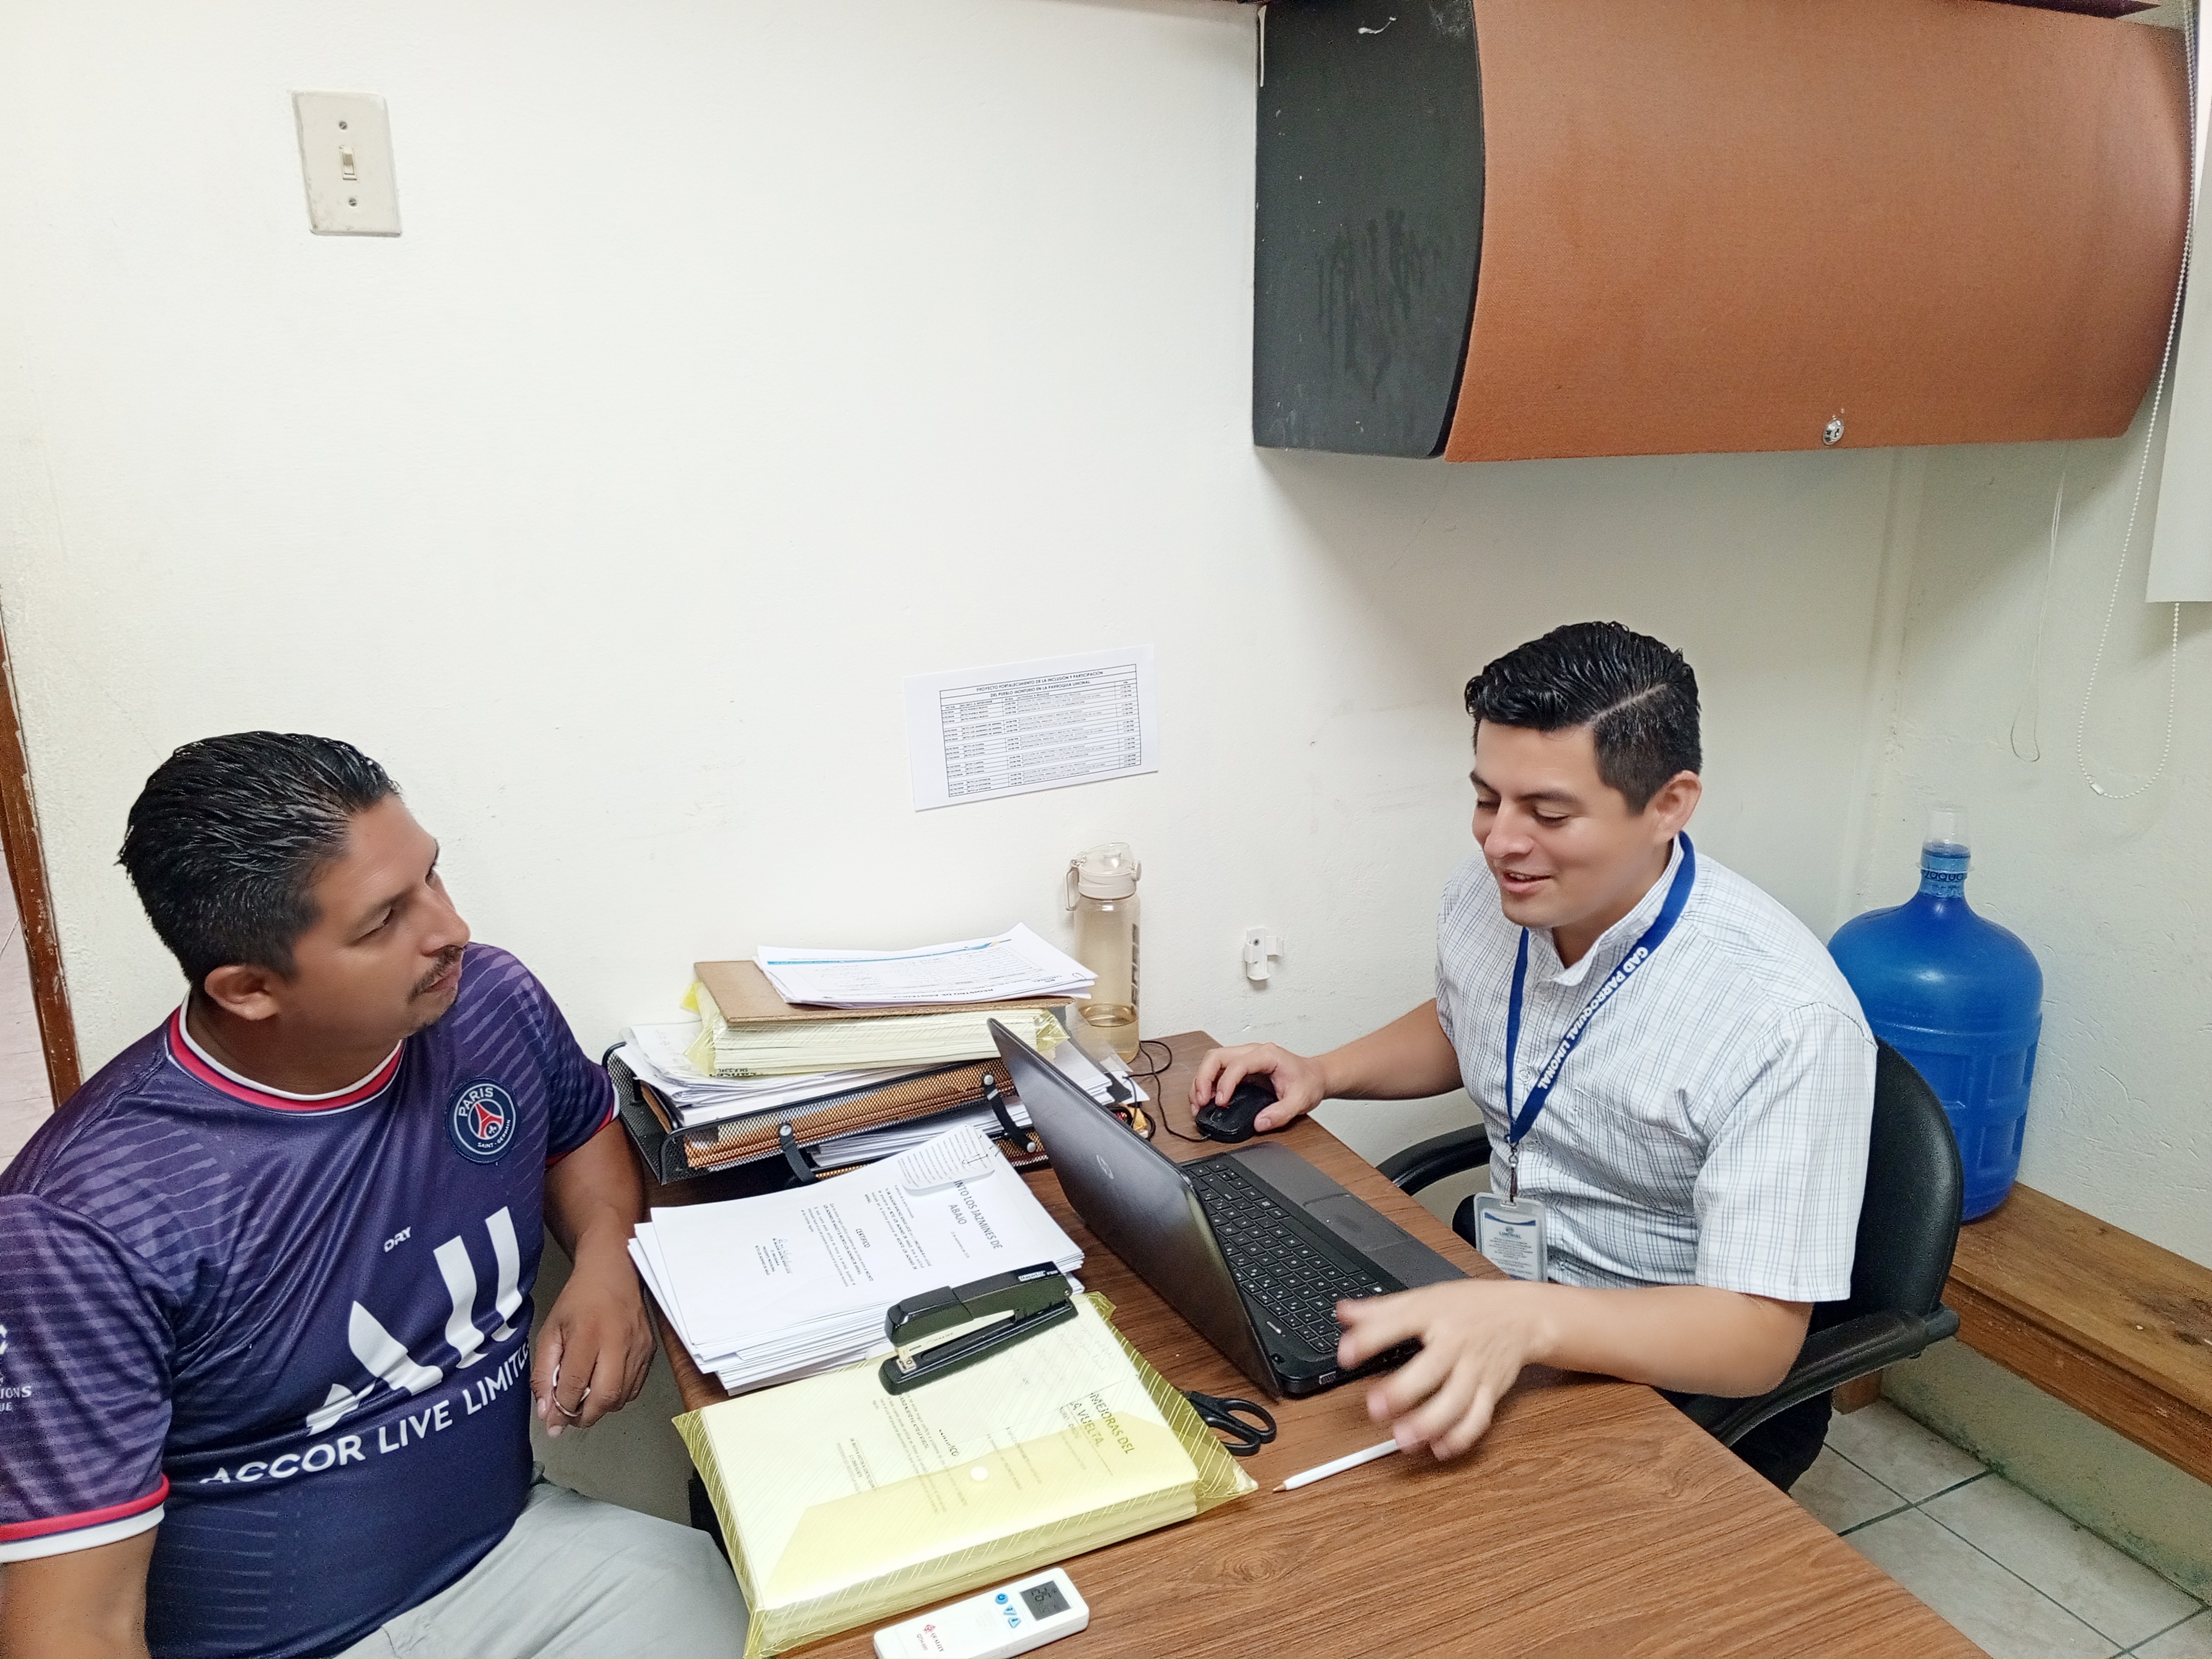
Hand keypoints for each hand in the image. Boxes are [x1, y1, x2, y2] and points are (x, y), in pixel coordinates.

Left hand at [532, 1243, 652, 1436]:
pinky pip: (635, 1389)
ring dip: (600, 1408)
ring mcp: (638, 1348)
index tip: (552, 1422)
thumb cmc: (579, 1300)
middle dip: (584, 1416)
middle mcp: (618, 1342)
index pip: (575, 1385)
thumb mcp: (550, 1331)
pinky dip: (618, 1397)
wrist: (615, 1272)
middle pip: (604, 1398)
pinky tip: (604, 1384)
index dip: (561, 1410)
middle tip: (570, 1416)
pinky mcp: (650, 1351)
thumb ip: (544, 1373)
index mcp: (588, 1334)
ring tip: (585, 1399)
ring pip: (621, 1398)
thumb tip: (547, 1413)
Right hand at [1188, 1042, 1328, 1131]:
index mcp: (1267, 1055)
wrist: (1314, 1076)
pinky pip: (1217, 1070)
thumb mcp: (1300, 1100)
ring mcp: (1244, 1058)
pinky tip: (1205, 1100)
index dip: (1225, 1083)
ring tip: (1199, 1103)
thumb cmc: (1308, 1082)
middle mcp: (1252, 1052)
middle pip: (1216, 1056)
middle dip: (1204, 1078)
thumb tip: (1259, 1123)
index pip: (1237, 1064)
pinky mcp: (1240, 1067)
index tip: (1220, 1102)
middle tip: (1201, 1101)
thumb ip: (1281, 1113)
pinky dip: (1207, 1084)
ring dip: (1201, 1081)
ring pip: (1212, 1061)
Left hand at [1336, 1279, 1552, 1459]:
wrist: (1522, 1315)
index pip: (1399, 1323)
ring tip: (1402, 1439)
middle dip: (1403, 1392)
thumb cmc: (1470, 1307)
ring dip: (1430, 1424)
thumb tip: (1344, 1313)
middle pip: (1432, 1370)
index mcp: (1435, 1315)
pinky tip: (1438, 1448)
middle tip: (1375, 1408)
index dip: (1369, 1339)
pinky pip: (1479, 1419)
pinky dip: (1460, 1438)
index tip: (1346, 1355)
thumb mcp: (1425, 1298)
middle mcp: (1457, 1344)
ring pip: (1457, 1402)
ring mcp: (1476, 1370)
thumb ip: (1382, 1310)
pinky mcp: (1491, 1391)